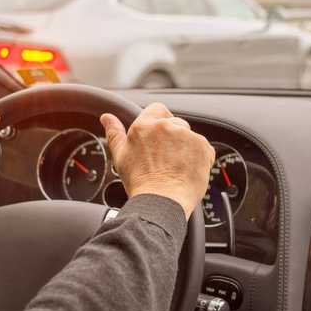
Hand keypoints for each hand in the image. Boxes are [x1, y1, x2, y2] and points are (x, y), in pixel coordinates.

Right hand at [100, 103, 214, 218]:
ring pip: (189, 136)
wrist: (162, 201)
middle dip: (172, 137)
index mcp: (145, 125)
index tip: (159, 137)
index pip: (157, 109)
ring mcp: (187, 135)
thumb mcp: (121, 156)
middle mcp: (166, 126)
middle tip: (166, 158)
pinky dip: (199, 158)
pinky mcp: (203, 146)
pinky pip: (203, 148)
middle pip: (174, 123)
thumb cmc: (140, 182)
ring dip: (186, 147)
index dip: (159, 122)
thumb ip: (114, 133)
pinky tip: (187, 171)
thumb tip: (107, 117)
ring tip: (176, 167)